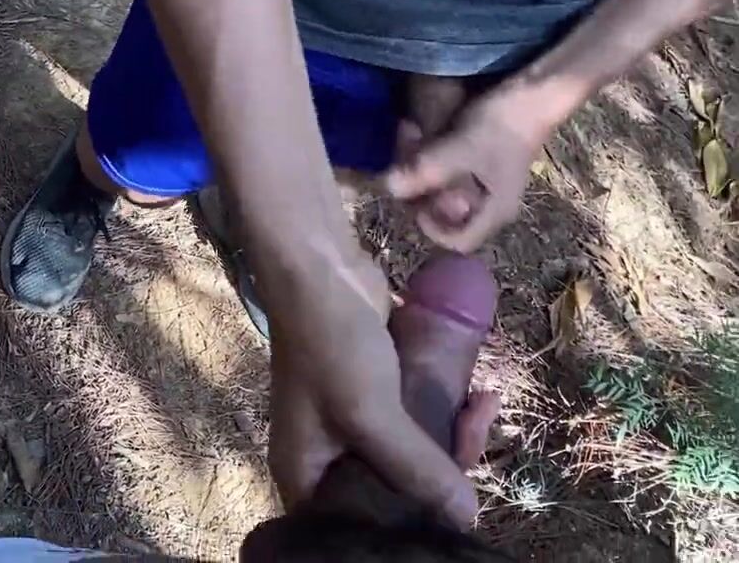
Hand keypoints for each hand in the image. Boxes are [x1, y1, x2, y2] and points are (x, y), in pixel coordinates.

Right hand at [264, 249, 478, 528]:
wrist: (318, 265)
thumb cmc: (332, 344)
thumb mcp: (372, 412)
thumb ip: (417, 467)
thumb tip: (467, 519)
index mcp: (305, 472)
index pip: (354, 524)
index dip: (402, 523)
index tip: (449, 506)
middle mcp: (325, 454)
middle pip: (393, 489)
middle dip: (442, 471)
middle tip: (475, 439)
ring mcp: (353, 420)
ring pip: (412, 452)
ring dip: (453, 435)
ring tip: (482, 407)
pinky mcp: (376, 390)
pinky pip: (418, 417)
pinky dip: (448, 409)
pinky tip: (479, 393)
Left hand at [386, 79, 551, 251]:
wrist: (533, 89)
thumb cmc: (505, 123)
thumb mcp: (464, 147)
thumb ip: (428, 169)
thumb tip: (389, 188)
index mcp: (494, 210)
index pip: (459, 241)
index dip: (432, 229)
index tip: (416, 202)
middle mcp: (488, 202)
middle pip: (441, 213)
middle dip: (417, 186)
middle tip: (404, 155)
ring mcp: (480, 181)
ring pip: (436, 188)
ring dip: (416, 165)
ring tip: (408, 132)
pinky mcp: (472, 162)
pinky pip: (441, 168)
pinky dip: (425, 154)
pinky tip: (414, 128)